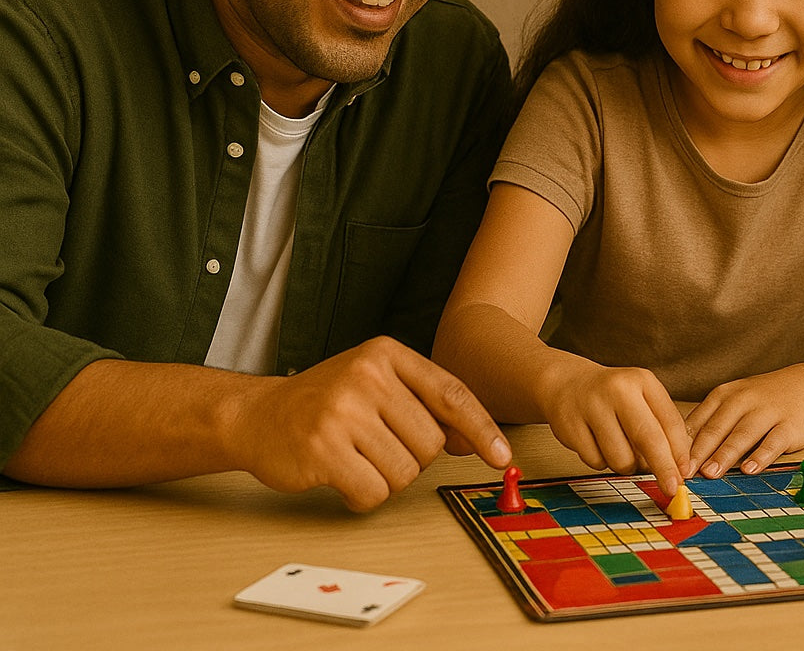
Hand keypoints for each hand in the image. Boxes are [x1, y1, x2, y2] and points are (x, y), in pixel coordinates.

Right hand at [225, 336, 511, 511]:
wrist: (255, 414)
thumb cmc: (326, 402)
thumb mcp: (377, 385)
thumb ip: (424, 404)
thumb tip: (474, 440)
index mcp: (386, 354)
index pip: (451, 393)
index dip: (482, 428)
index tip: (501, 455)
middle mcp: (367, 376)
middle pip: (431, 443)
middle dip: (411, 458)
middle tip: (375, 447)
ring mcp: (343, 411)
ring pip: (405, 472)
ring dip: (385, 479)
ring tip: (356, 459)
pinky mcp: (322, 449)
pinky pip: (373, 493)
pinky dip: (362, 496)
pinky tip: (340, 477)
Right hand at [535, 360, 690, 496]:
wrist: (567, 383)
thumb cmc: (612, 396)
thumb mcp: (642, 398)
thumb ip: (662, 426)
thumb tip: (678, 466)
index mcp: (642, 381)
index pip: (670, 421)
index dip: (680, 452)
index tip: (685, 473)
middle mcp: (618, 390)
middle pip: (648, 439)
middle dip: (663, 468)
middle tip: (671, 488)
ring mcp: (591, 407)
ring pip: (621, 458)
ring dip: (626, 464)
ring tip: (620, 447)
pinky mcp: (570, 426)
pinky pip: (596, 462)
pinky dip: (601, 461)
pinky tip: (597, 443)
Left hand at [686, 368, 803, 477]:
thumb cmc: (762, 401)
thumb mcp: (732, 403)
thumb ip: (709, 424)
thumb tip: (680, 455)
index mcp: (724, 395)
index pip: (699, 421)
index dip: (683, 443)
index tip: (670, 463)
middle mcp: (743, 400)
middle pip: (717, 428)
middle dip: (700, 451)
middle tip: (685, 472)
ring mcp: (767, 412)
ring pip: (743, 435)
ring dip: (725, 455)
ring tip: (711, 473)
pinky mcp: (789, 425)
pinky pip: (773, 442)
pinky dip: (761, 456)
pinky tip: (750, 469)